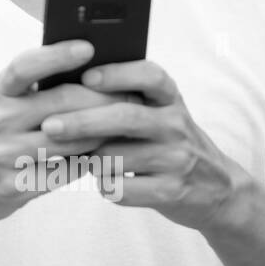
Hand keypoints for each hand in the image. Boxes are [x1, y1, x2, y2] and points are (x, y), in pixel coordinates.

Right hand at [0, 40, 136, 231]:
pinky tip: (102, 157)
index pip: (25, 67)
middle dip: (102, 97)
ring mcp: (5, 155)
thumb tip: (82, 65)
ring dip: (101, 132)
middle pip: (61, 103)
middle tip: (131, 94)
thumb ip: (27, 88)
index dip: (56, 55)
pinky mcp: (15, 186)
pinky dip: (87, 163)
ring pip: (70, 140)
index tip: (88, 47)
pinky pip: (65, 173)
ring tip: (122, 125)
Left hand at [40, 59, 255, 231]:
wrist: (215, 190)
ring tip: (75, 159)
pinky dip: (106, 186)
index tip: (85, 76)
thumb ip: (123, 100)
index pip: (149, 75)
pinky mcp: (173, 191)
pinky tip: (102, 182)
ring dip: (91, 159)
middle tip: (49, 126)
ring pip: (118, 157)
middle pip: (126, 117)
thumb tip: (64, 87)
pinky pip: (124, 188)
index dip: (117, 74)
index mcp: (170, 98)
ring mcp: (179, 159)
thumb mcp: (157, 114)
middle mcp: (177, 124)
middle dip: (83, 121)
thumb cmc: (166, 143)